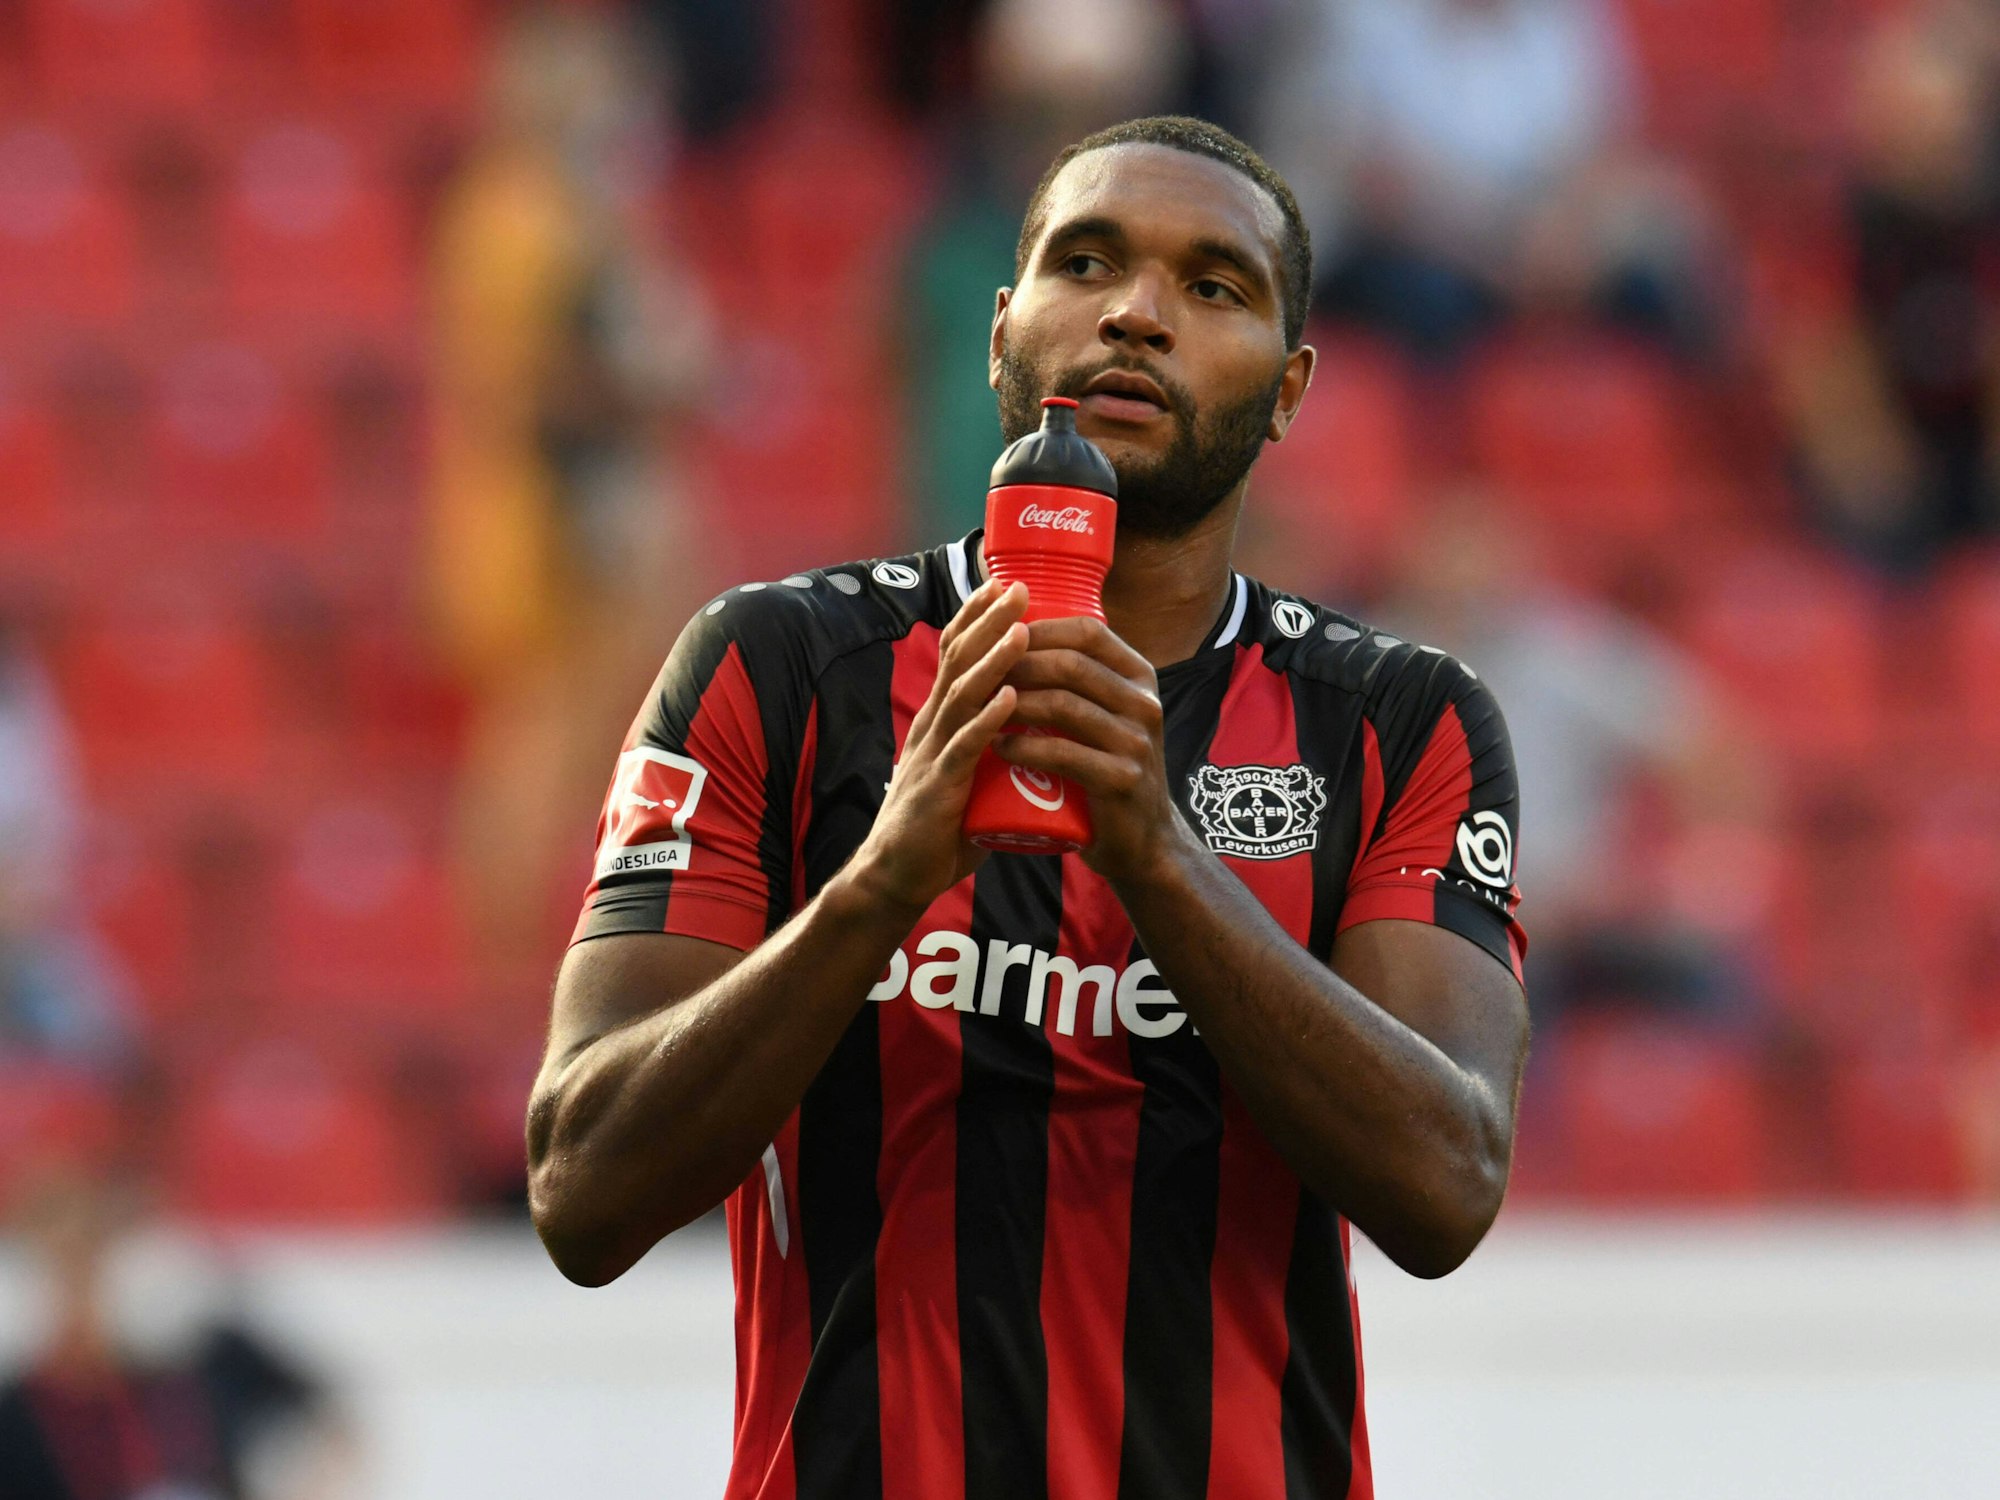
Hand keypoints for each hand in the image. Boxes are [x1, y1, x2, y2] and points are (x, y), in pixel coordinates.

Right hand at [847, 579, 1029, 914]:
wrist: (894, 879)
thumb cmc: (936, 832)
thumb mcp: (967, 778)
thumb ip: (994, 754)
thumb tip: (1035, 737)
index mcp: (938, 721)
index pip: (955, 657)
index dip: (977, 618)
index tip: (1005, 585)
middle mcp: (931, 728)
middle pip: (958, 662)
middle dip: (989, 622)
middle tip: (1019, 587)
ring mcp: (931, 756)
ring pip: (962, 696)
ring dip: (993, 660)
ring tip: (1021, 629)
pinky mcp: (937, 790)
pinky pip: (964, 748)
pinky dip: (987, 720)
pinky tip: (1009, 699)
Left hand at [993, 616, 1180, 886]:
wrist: (1140, 838)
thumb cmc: (1107, 767)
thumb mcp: (1108, 714)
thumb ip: (1082, 678)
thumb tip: (1018, 630)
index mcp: (1140, 677)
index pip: (1088, 632)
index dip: (1040, 629)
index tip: (999, 639)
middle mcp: (1145, 703)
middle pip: (1072, 664)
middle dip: (1018, 665)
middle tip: (979, 676)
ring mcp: (1137, 742)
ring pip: (1065, 705)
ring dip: (1014, 704)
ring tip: (981, 709)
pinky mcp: (1122, 779)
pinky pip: (1064, 754)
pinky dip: (1025, 747)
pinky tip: (999, 746)